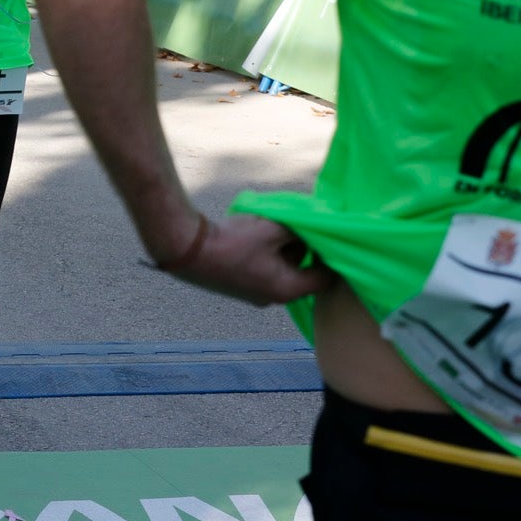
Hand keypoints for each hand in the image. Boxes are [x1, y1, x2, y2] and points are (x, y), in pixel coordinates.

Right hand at [163, 213, 334, 306]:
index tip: (333, 235)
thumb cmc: (232, 242)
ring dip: (285, 249)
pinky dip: (269, 253)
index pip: (326, 278)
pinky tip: (259, 233)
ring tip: (279, 225)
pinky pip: (266, 270)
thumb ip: (299, 228)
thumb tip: (318, 223)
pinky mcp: (241, 285)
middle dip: (306, 248)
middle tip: (305, 224)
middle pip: (303, 272)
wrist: (186, 249)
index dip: (333, 256)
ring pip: (283, 270)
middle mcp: (274, 297)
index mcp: (288, 289)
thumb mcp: (271, 229)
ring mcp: (256, 294)